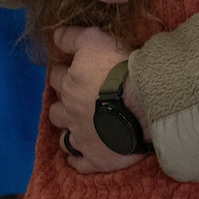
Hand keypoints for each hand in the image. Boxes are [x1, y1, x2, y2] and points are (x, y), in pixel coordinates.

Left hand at [47, 26, 149, 174]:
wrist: (144, 104)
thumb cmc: (121, 68)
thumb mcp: (95, 40)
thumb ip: (72, 37)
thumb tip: (54, 35)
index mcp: (70, 85)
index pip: (56, 77)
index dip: (63, 73)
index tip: (71, 72)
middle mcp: (70, 112)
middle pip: (56, 110)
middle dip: (63, 105)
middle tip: (76, 102)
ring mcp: (82, 138)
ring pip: (64, 139)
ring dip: (68, 133)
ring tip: (79, 129)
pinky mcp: (95, 158)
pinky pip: (79, 163)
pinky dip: (78, 160)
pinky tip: (81, 156)